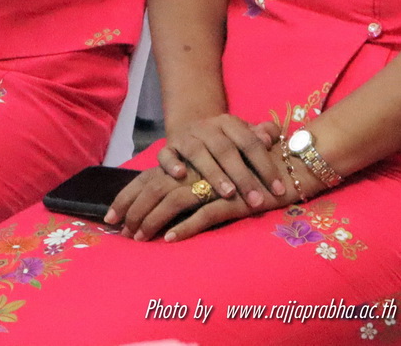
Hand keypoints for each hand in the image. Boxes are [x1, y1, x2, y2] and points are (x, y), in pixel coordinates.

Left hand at [105, 163, 259, 242]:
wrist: (290, 163)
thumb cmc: (250, 167)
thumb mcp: (218, 169)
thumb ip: (194, 177)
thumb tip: (165, 191)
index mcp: (190, 161)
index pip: (151, 177)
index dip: (129, 196)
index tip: (110, 216)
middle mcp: (198, 168)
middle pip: (157, 189)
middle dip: (135, 211)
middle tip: (123, 233)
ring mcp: (214, 183)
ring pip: (175, 201)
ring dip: (154, 220)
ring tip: (140, 238)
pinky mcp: (232, 199)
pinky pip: (204, 214)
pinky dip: (185, 227)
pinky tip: (170, 238)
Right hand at [154, 113, 291, 212]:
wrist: (191, 127)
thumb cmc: (226, 140)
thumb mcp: (244, 135)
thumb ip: (261, 135)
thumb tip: (272, 136)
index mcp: (229, 123)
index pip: (250, 143)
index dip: (266, 166)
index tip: (279, 190)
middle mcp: (207, 127)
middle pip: (226, 149)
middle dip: (242, 176)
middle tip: (256, 200)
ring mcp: (186, 137)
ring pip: (198, 152)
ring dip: (213, 173)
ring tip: (228, 193)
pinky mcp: (168, 148)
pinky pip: (166, 154)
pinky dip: (171, 163)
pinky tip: (179, 176)